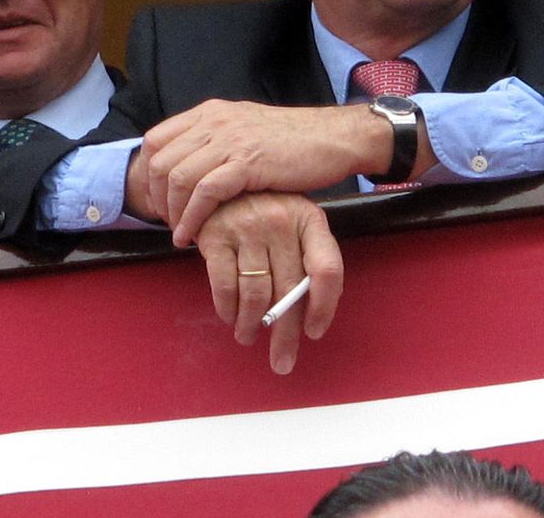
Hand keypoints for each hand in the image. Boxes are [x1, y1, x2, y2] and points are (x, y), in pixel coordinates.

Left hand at [138, 99, 391, 244]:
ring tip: (179, 234)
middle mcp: (214, 122)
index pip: (155, 140)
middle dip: (156, 197)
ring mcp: (229, 140)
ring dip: (172, 212)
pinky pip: (205, 192)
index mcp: (210, 113)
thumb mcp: (244, 130)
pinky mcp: (247, 162)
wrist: (333, 138)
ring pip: (178, 178)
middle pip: (160, 161)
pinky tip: (193, 235)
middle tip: (166, 222)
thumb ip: (215, 141)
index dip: (149, 174)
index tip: (159, 200)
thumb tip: (188, 166)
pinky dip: (192, 217)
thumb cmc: (292, 141)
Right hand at [192, 192, 342, 374]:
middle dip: (284, 334)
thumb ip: (305, 259)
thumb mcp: (294, 224)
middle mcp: (281, 221)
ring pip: (255, 293)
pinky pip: (224, 284)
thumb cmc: (265, 212)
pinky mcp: (215, 234)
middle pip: (289, 290)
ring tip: (248, 337)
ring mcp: (247, 226)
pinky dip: (227, 308)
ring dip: (250, 324)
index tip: (314, 333)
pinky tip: (229, 316)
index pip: (327, 269)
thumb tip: (308, 317)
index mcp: (310, 220)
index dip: (324, 307)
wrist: (220, 181)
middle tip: (282, 362)